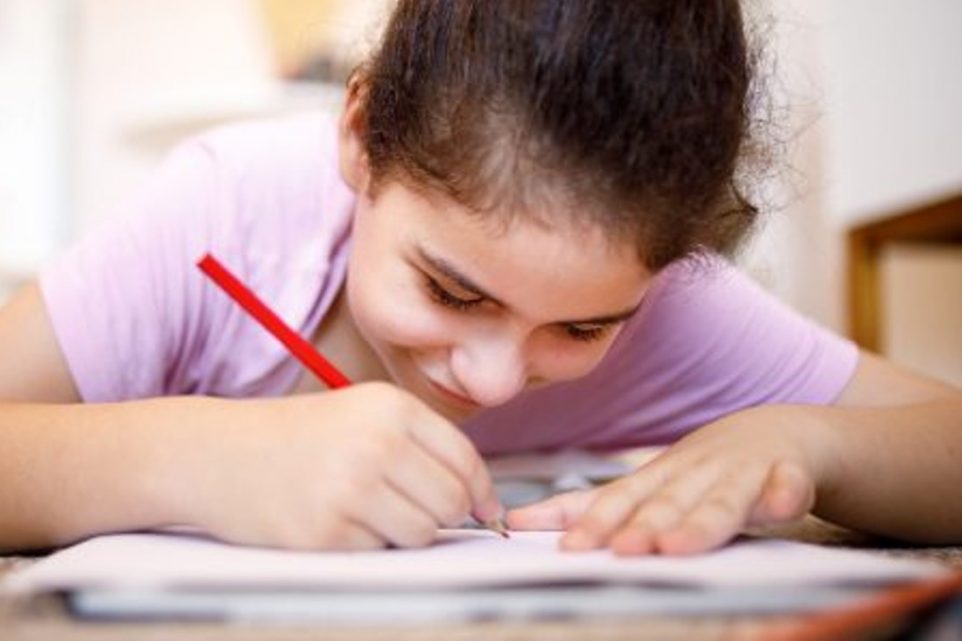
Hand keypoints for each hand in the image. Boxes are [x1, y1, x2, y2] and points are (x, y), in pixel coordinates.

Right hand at [175, 382, 502, 549]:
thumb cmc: (298, 437)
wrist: (216, 454)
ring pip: (422, 533)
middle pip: (451, 501)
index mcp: (391, 407)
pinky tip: (333, 518)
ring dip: (404, 532)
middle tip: (411, 509)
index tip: (484, 510)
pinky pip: (379, 552)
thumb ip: (422, 447)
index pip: (465, 459)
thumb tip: (481, 501)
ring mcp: (351, 488)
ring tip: (366, 510)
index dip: (482, 492)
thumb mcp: (362, 415)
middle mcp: (376, 442)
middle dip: (443, 515)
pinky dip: (364, 544)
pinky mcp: (326, 531)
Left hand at [506, 405, 831, 554]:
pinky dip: (785, 493)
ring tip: (675, 545)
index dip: (596, 522)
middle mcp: (696, 472)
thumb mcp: (649, 486)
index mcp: (660, 477)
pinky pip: (791, 485)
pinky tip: (782, 503)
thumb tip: (514, 523)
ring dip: (699, 521)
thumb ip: (591, 508)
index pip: (620, 499)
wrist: (783, 433)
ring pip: (722, 501)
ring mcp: (744, 472)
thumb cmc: (703, 470)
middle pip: (666, 504)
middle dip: (640, 526)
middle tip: (619, 551)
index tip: (569, 547)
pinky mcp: (791, 475)